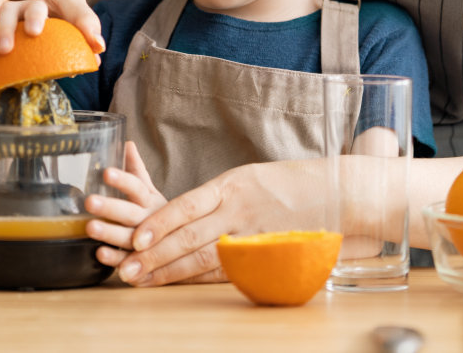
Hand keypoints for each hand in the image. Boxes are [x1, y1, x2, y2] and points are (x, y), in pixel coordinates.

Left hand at [87, 142, 167, 273]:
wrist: (185, 247)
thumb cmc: (162, 217)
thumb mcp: (152, 192)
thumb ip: (137, 171)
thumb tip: (127, 143)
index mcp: (152, 201)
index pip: (137, 188)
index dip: (122, 180)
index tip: (106, 172)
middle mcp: (151, 221)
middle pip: (131, 213)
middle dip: (110, 208)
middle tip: (89, 201)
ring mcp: (148, 243)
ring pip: (129, 238)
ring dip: (109, 233)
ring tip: (90, 227)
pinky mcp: (144, 263)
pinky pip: (128, 262)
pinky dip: (114, 259)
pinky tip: (99, 253)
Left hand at [119, 158, 328, 286]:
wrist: (336, 193)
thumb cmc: (286, 182)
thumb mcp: (247, 177)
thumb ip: (216, 196)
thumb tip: (181, 213)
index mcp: (231, 185)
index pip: (187, 205)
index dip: (160, 223)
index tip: (136, 237)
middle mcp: (239, 211)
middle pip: (189, 236)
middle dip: (154, 254)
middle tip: (126, 268)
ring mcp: (252, 237)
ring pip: (204, 258)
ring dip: (170, 272)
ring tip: (141, 279)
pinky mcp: (264, 257)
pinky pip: (226, 272)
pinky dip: (198, 280)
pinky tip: (178, 285)